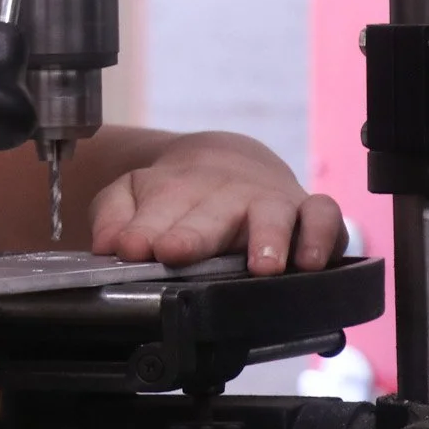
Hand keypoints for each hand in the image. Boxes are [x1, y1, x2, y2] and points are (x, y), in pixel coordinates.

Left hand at [88, 132, 343, 275]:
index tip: (132, 248)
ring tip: (262, 267)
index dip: (143, 232)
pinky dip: (321, 235)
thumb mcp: (136, 194)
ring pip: (272, 214)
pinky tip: (309, 261)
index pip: (157, 213)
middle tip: (177, 252)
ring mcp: (268, 202)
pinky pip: (323, 216)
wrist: (228, 160)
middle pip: (210, 213)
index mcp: (177, 192)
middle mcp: (225, 195)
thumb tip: (105, 244)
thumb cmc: (180, 191)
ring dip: (268, 238)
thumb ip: (114, 216)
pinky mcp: (307, 210)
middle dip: (194, 234)